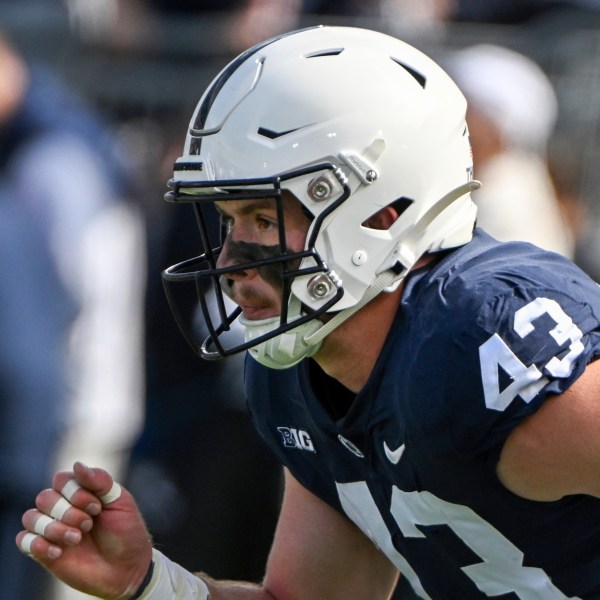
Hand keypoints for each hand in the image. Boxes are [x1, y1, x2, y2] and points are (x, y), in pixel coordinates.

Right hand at [16, 462, 152, 599]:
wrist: (127, 567)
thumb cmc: (126, 531)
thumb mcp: (120, 501)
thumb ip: (100, 480)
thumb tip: (77, 464)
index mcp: (80, 491)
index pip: (61, 479)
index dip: (75, 492)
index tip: (97, 507)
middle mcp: (63, 507)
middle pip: (44, 497)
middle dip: (68, 511)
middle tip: (89, 524)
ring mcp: (52, 529)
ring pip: (31, 517)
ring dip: (54, 528)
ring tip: (77, 539)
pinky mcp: (44, 551)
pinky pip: (23, 540)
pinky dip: (37, 544)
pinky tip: (59, 552)